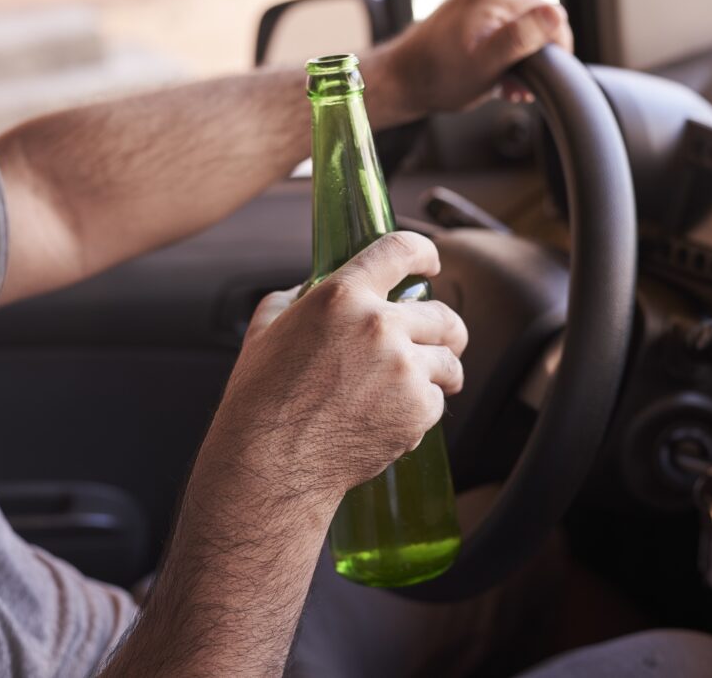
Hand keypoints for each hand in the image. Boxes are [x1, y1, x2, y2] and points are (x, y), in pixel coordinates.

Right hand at [214, 231, 467, 498]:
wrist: (272, 462)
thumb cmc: (262, 398)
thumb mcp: (266, 329)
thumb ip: (297, 297)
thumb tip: (312, 289)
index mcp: (342, 295)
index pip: (401, 250)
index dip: (424, 253)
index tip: (431, 263)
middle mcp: (379, 326)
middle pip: (443, 314)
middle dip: (446, 328)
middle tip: (441, 340)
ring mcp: (403, 369)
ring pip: (449, 360)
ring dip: (441, 371)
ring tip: (425, 383)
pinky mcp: (417, 409)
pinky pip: (437, 400)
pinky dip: (422, 408)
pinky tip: (394, 417)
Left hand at [386, 0, 573, 116]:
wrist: (402, 81)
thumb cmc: (439, 77)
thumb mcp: (486, 65)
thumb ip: (521, 38)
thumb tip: (556, 15)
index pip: (549, 14)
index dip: (556, 47)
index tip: (549, 75)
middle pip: (536, 21)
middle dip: (538, 56)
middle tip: (525, 88)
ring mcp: (478, 3)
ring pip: (521, 29)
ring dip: (523, 59)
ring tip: (512, 88)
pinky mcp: (471, 16)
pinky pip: (503, 31)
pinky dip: (507, 55)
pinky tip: (501, 79)